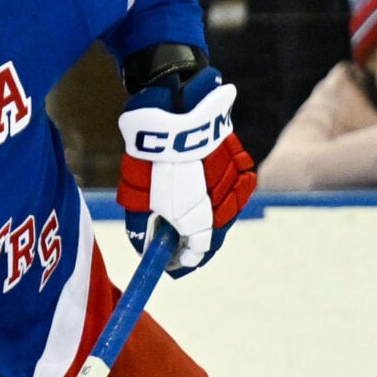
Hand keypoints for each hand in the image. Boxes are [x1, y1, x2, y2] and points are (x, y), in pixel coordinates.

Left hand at [118, 68, 256, 275]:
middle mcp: (223, 208)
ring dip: (212, 214)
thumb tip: (143, 248)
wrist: (174, 114)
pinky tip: (209, 184)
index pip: (198, 252)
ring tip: (193, 211)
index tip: (173, 262)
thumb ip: (141, 229)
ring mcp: (234, 184)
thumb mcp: (137, 199)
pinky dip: (224, 188)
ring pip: (228, 208)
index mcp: (199, 222)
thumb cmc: (152, 160)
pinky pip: (236, 182)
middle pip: (215, 234)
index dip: (184, 260)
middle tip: (182, 242)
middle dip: (198, 240)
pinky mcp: (238, 160)